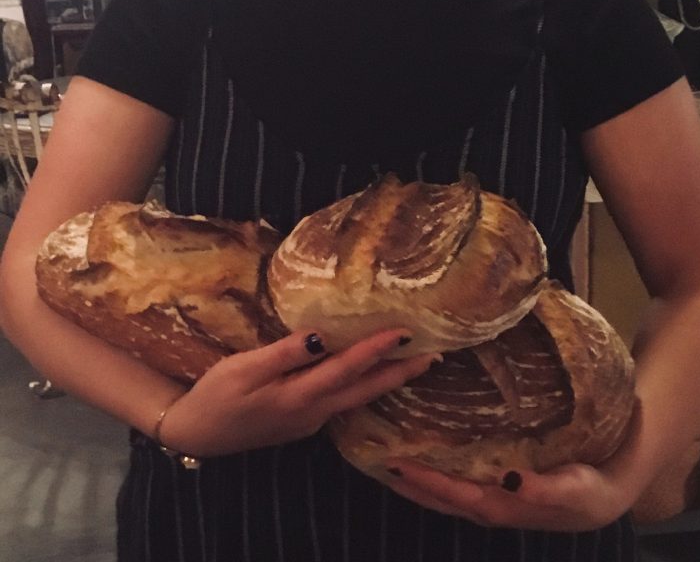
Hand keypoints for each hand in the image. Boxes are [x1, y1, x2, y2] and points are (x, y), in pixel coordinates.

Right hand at [157, 328, 435, 457]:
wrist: (197, 433)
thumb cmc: (216, 395)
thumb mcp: (243, 369)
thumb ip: (283, 353)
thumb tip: (319, 335)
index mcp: (300, 396)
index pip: (348, 368)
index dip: (377, 349)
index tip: (405, 332)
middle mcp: (313, 412)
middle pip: (365, 389)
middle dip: (400, 372)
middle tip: (435, 354)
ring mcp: (310, 420)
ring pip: (357, 397)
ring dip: (386, 380)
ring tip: (414, 363)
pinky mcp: (302, 420)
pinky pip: (342, 400)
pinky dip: (363, 385)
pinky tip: (370, 374)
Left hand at [383, 459, 634, 531]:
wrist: (607, 496)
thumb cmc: (588, 491)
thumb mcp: (571, 489)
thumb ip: (542, 489)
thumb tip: (512, 478)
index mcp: (500, 506)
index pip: (452, 493)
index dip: (423, 479)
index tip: (394, 461)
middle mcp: (489, 507)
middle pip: (438, 498)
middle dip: (407, 481)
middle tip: (373, 458)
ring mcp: (492, 501)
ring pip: (444, 494)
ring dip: (416, 480)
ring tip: (387, 459)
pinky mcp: (498, 491)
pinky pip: (458, 484)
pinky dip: (436, 475)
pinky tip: (426, 456)